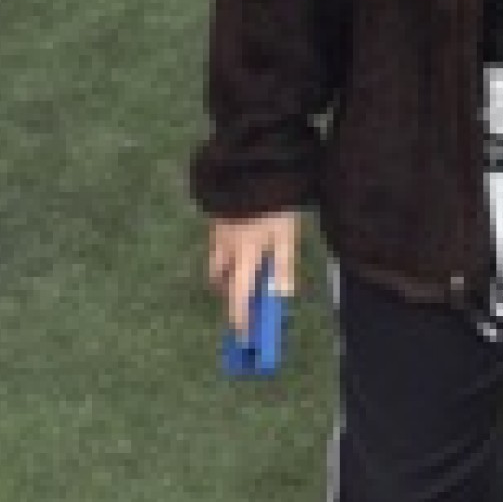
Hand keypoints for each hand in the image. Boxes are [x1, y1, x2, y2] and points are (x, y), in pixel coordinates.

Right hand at [208, 212, 298, 340]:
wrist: (255, 164)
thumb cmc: (275, 202)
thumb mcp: (286, 233)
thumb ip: (284, 264)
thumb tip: (282, 295)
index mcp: (244, 253)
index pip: (238, 296)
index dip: (240, 319)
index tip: (243, 337)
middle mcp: (225, 246)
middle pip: (221, 282)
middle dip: (230, 296)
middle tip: (244, 303)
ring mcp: (217, 231)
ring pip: (216, 263)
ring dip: (226, 274)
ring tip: (244, 274)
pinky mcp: (216, 218)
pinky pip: (216, 245)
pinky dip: (225, 254)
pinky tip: (241, 245)